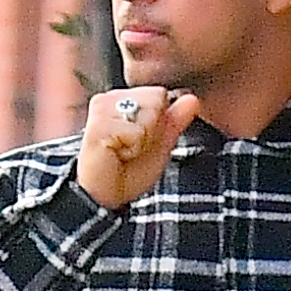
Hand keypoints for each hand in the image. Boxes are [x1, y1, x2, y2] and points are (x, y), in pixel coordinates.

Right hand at [76, 86, 199, 210]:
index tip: (141, 141)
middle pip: (157, 97)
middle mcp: (110, 98)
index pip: (160, 93)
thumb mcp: (159, 146)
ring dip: (142, 139)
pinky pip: (136, 131)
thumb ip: (175, 121)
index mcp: (124, 98)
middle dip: (152, 127)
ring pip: (149, 112)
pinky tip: (116, 155)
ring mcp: (102, 108)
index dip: (159, 121)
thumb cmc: (127, 172)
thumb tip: (192, 99)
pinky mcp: (98, 124)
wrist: (102, 196)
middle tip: (132, 148)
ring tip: (124, 151)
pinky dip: (132, 148)